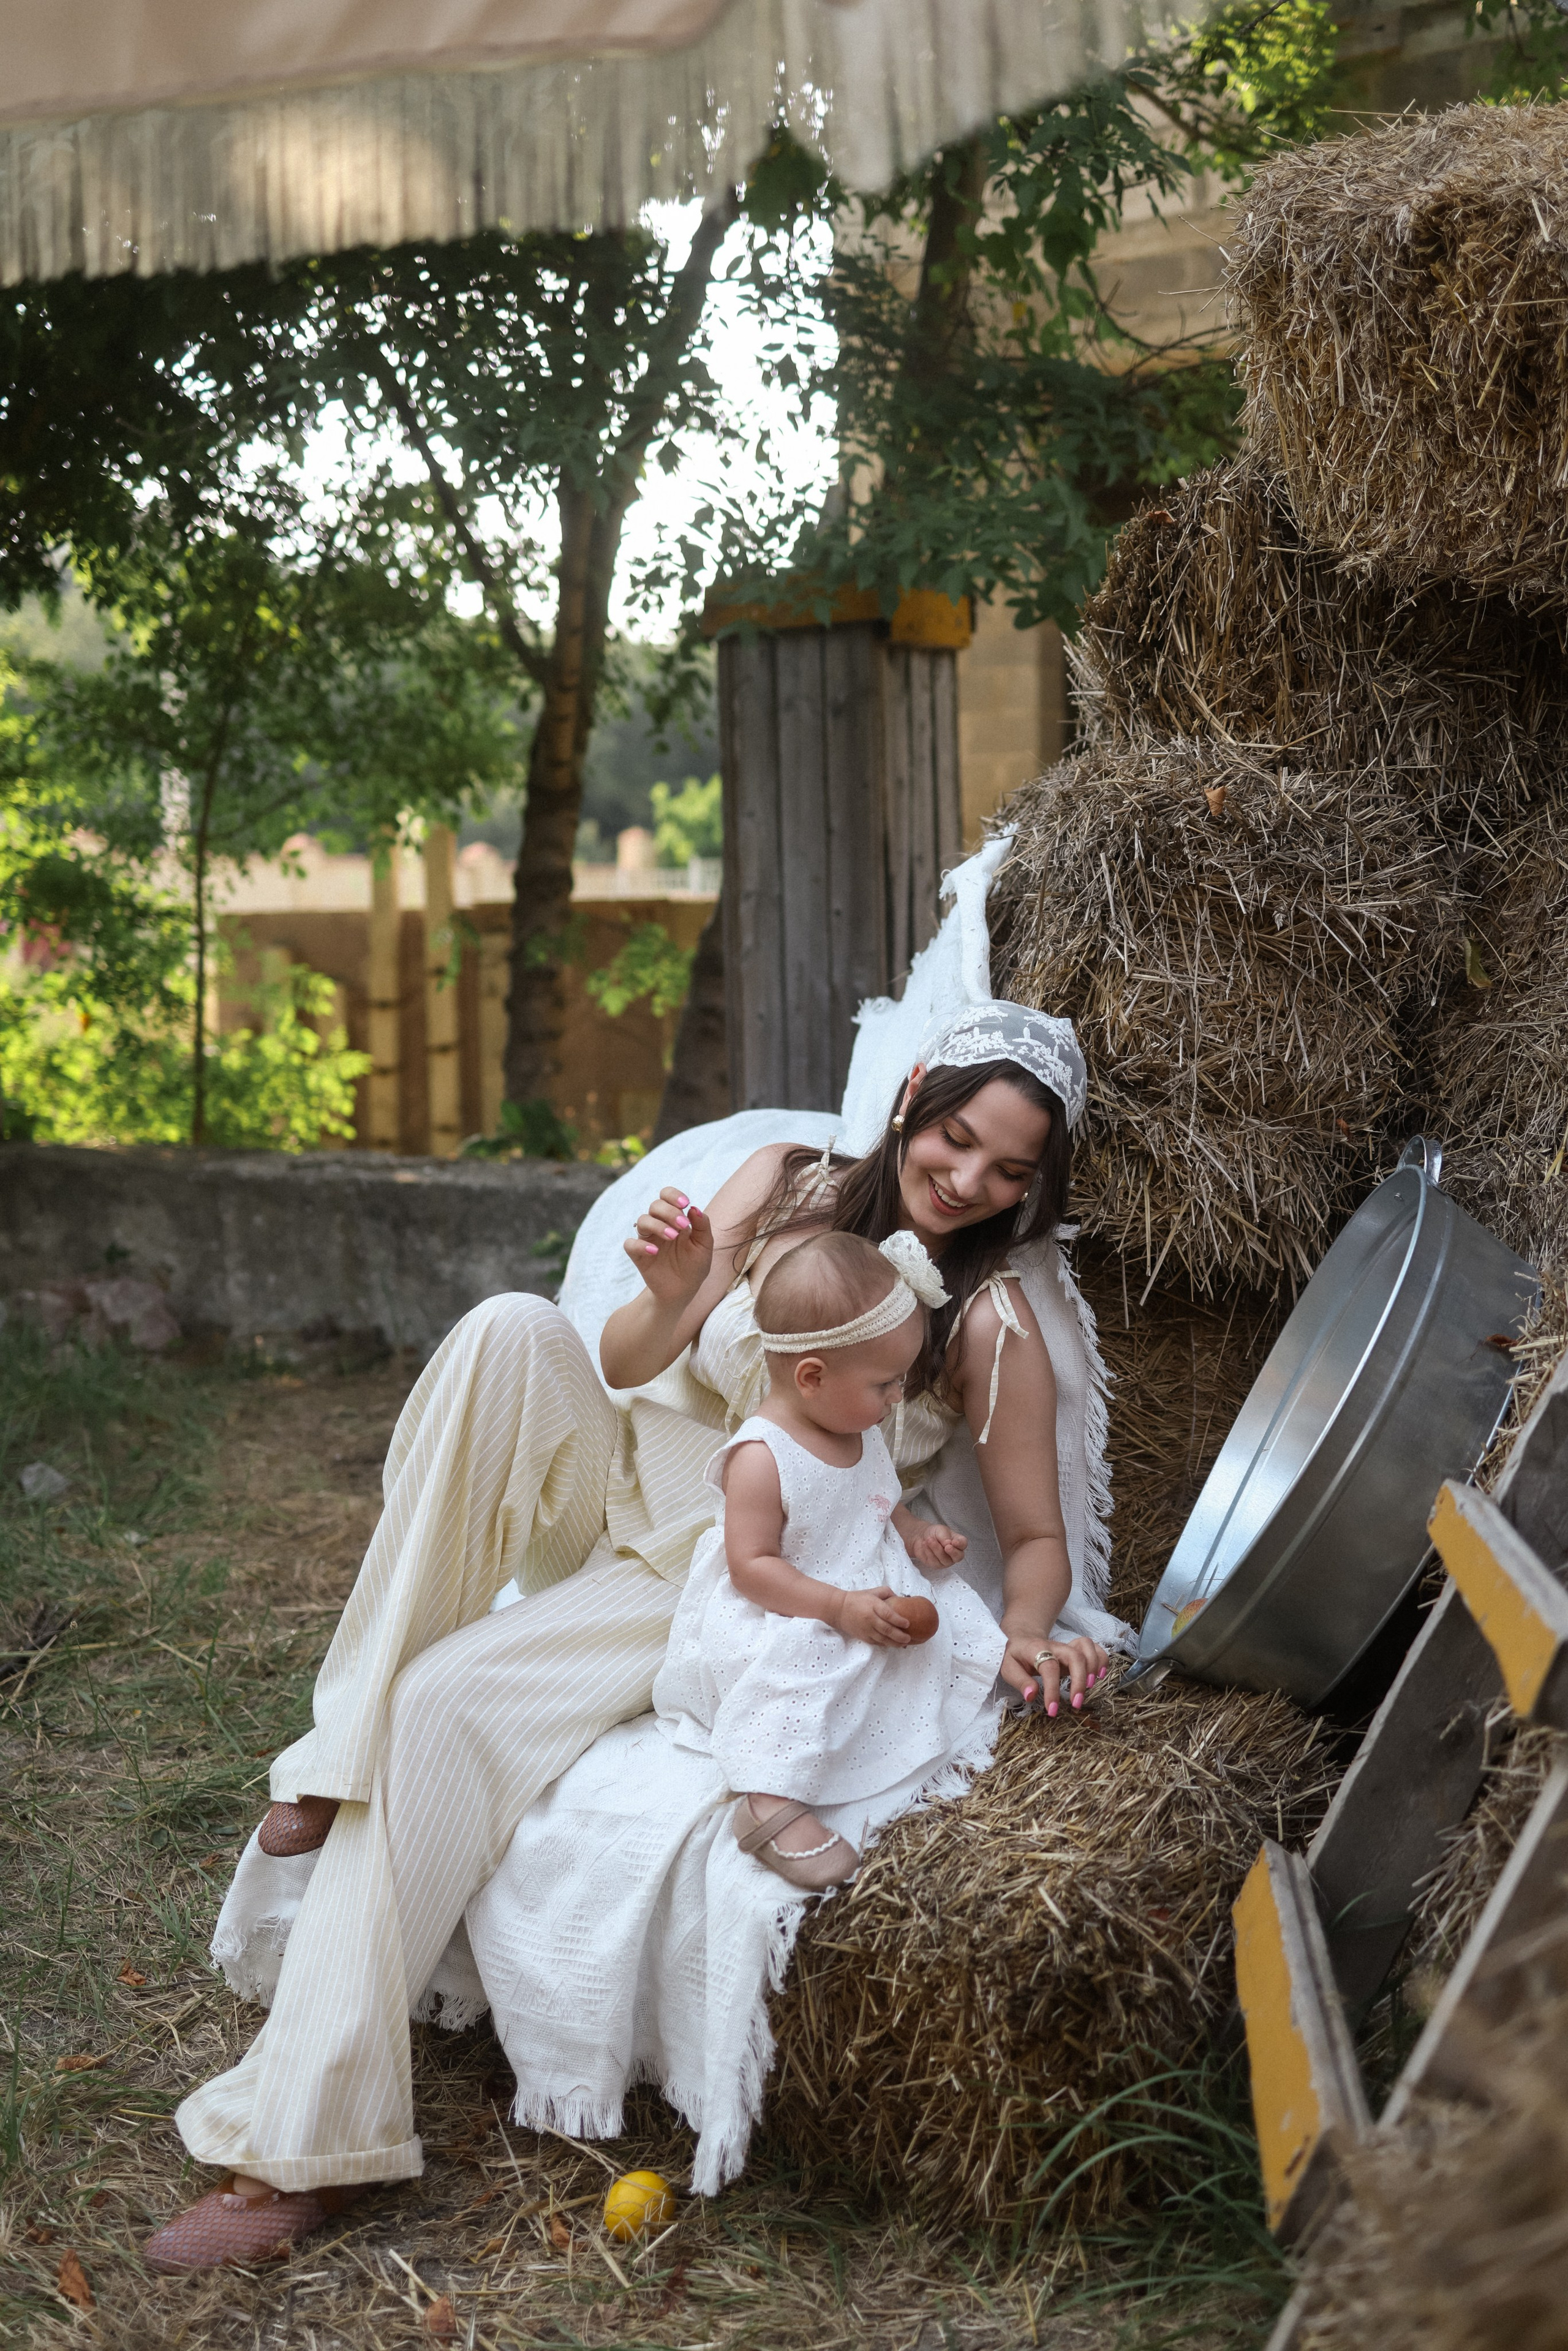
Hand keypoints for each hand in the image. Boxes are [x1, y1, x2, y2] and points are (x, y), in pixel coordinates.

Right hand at [622, 1186, 711, 1306]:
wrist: (684, 1291)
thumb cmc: (695, 1266)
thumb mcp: (705, 1246)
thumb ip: (702, 1226)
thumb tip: (694, 1208)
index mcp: (674, 1219)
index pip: (666, 1196)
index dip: (673, 1195)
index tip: (685, 1204)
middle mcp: (659, 1225)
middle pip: (655, 1205)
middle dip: (669, 1212)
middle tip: (683, 1226)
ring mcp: (647, 1240)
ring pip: (642, 1220)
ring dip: (658, 1225)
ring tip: (672, 1237)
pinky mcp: (638, 1256)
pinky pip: (630, 1244)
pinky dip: (640, 1245)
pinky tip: (654, 1251)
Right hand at [835, 1586, 915, 1646]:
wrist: (838, 1609)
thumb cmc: (858, 1599)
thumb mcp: (872, 1591)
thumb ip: (887, 1593)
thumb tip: (900, 1598)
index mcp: (873, 1605)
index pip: (888, 1614)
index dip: (898, 1620)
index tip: (908, 1623)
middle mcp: (870, 1618)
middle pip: (887, 1629)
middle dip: (900, 1636)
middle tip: (909, 1638)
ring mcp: (866, 1629)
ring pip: (883, 1639)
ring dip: (895, 1643)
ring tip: (904, 1644)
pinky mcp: (863, 1637)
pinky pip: (876, 1642)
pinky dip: (886, 1644)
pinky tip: (893, 1644)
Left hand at [902, 1521, 966, 1572]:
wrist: (921, 1537)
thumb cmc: (934, 1533)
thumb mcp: (940, 1530)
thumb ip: (945, 1537)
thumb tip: (948, 1544)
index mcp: (958, 1543)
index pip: (963, 1544)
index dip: (960, 1544)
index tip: (954, 1542)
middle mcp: (954, 1554)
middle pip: (958, 1557)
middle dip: (953, 1552)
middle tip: (946, 1547)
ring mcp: (946, 1561)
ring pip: (944, 1559)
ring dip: (936, 1549)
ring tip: (929, 1539)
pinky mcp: (936, 1565)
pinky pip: (934, 1561)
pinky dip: (929, 1552)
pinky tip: (925, 1544)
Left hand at [1001, 1631, 1108, 1715]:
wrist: (1021, 1639)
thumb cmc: (1015, 1656)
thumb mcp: (1007, 1667)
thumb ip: (1019, 1681)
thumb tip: (1031, 1695)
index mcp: (1036, 1649)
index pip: (1049, 1666)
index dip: (1052, 1689)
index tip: (1052, 1710)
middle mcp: (1055, 1646)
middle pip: (1074, 1655)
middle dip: (1079, 1680)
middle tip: (1076, 1704)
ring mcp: (1067, 1646)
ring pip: (1087, 1647)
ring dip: (1093, 1667)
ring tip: (1090, 1687)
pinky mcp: (1076, 1650)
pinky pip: (1095, 1648)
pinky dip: (1102, 1659)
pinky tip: (1100, 1675)